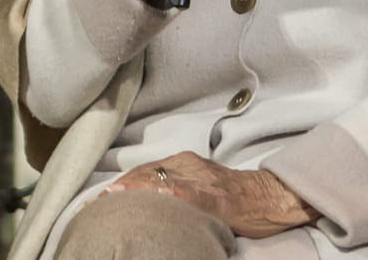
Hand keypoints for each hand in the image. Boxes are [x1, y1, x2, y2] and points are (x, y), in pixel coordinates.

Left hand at [101, 151, 314, 238]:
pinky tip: (162, 199)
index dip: (121, 184)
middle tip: (96, 202)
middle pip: (150, 174)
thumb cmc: (233, 198)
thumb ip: (174, 188)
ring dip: (139, 190)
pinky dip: (177, 196)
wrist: (271, 198)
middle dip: (123, 188)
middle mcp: (193, 167)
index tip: (98, 198)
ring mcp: (206, 182)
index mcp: (186, 164)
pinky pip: (195, 195)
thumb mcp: (199, 186)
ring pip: (166, 182)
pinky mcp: (220, 199)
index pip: (145, 171)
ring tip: (114, 198)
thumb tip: (142, 203)